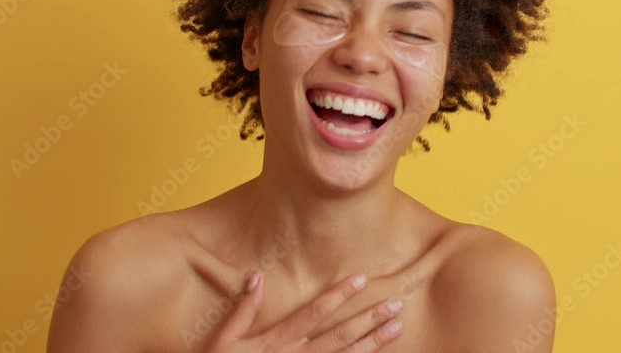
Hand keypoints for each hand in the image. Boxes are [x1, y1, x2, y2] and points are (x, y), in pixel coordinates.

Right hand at [204, 272, 403, 351]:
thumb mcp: (224, 340)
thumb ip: (243, 310)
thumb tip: (257, 276)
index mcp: (276, 342)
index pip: (313, 314)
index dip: (338, 295)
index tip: (361, 279)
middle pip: (339, 336)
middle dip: (369, 319)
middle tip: (396, 304)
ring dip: (373, 343)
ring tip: (396, 328)